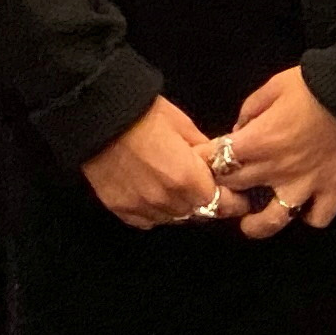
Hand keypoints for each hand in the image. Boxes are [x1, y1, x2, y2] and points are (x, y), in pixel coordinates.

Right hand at [82, 97, 222, 229]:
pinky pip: (148, 219)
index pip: (223, 204)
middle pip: (199, 213)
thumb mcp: (184, 126)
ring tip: (178, 187)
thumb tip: (217, 163)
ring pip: (174, 218)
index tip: (238, 196)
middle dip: (207, 202)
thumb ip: (205, 152)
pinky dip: (156, 211)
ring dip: (181, 208)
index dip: (233, 201)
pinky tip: (154, 194)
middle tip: (205, 186)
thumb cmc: (145, 114)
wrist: (98, 115)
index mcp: (188, 180)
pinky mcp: (121, 210)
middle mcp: (167, 201)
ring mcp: (142, 208)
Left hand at [217, 66, 335, 238]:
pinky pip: (318, 217)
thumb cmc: (314, 86)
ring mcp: (305, 184)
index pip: (217, 159)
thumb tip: (240, 130)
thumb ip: (250, 110)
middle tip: (223, 185)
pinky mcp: (333, 189)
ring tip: (251, 223)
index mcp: (258, 140)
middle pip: (236, 188)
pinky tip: (305, 208)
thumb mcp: (273, 86)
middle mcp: (276, 168)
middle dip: (222, 187)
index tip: (201, 161)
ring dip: (258, 224)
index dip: (204, 161)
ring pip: (273, 219)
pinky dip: (310, 216)